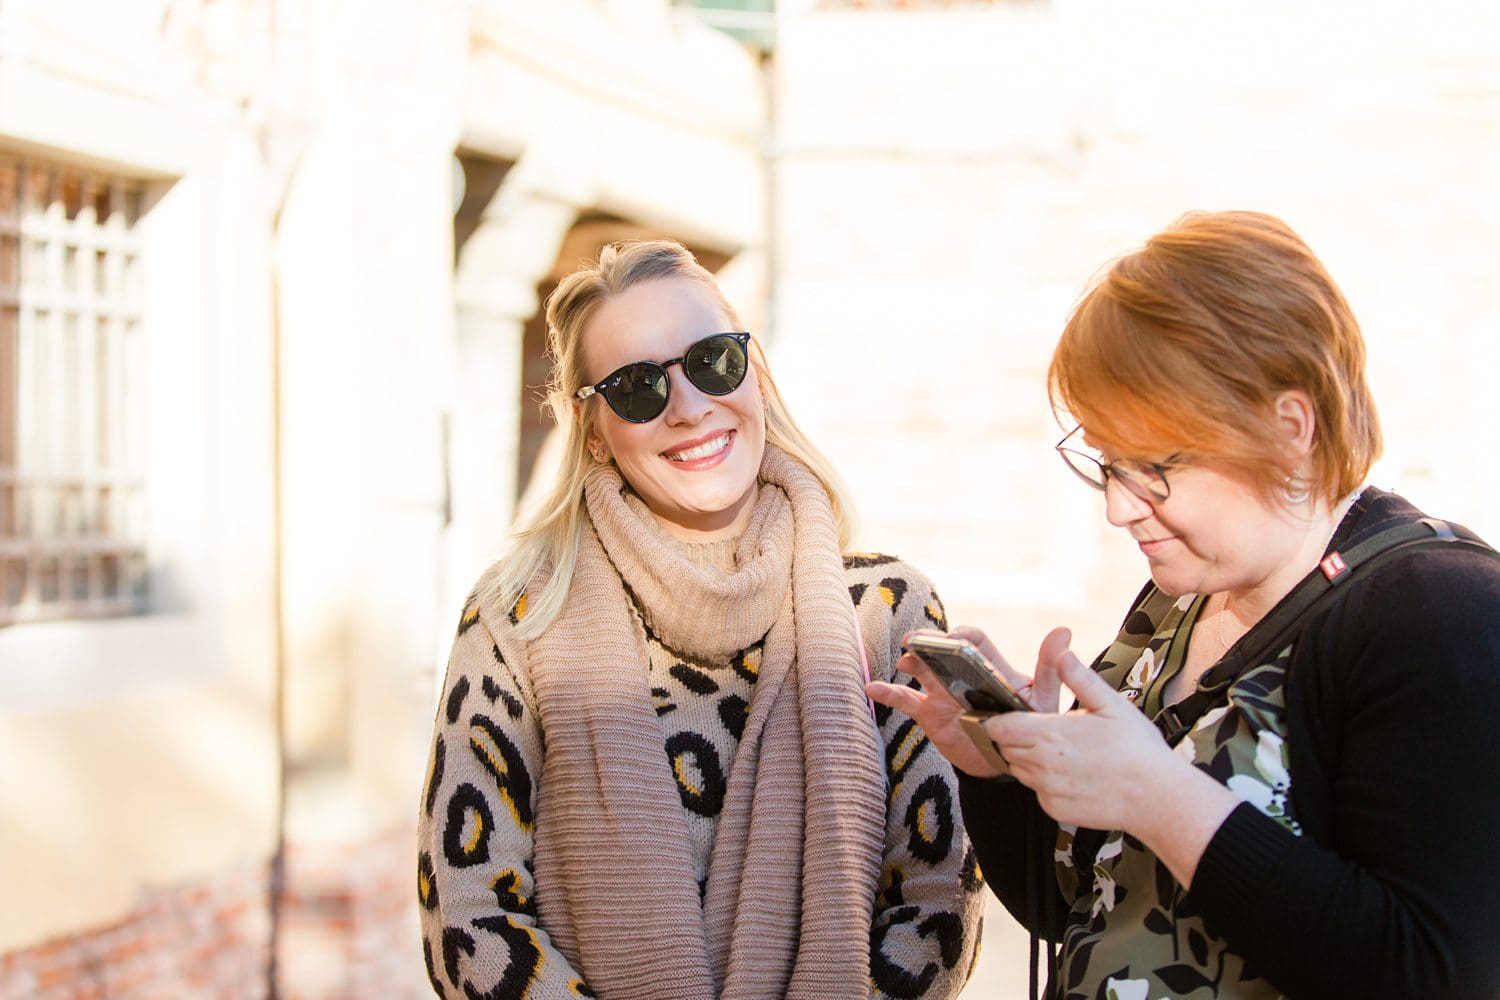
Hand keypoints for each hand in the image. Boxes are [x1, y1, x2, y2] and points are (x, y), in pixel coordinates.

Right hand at [865, 626, 1053, 778]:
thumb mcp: (1045, 699)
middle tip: (919, 640)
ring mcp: (944, 692)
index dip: (963, 635)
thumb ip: (1050, 667)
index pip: (974, 641)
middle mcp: (964, 674)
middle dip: (930, 642)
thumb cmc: (1034, 726)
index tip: (955, 638)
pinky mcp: (931, 714)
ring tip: (908, 659)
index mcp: (990, 666)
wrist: (1012, 764)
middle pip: (943, 650)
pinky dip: (888, 694)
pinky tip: (872, 689)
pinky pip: (906, 701)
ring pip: (923, 669)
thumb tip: (1064, 630)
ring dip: (913, 661)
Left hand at [983, 627, 1208, 834]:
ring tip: (1063, 753)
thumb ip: (1080, 678)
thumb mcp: (1111, 704)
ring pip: (1019, 771)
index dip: (999, 720)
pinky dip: (1046, 783)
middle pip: (1005, 748)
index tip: (1013, 716)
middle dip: (1016, 738)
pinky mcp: (1055, 810)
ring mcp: (1047, 790)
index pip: (998, 727)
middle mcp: (1041, 764)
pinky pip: (1038, 792)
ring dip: (1030, 760)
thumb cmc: (1138, 748)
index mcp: (1049, 734)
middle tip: (1046, 732)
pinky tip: (1073, 775)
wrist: (1159, 797)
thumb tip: (1062, 652)